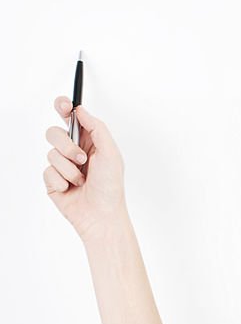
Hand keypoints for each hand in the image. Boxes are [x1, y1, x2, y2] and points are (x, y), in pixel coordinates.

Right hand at [44, 97, 127, 239]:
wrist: (101, 216)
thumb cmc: (110, 188)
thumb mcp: (110, 153)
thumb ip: (97, 128)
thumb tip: (80, 110)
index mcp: (89, 142)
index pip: (71, 118)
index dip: (63, 108)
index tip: (63, 106)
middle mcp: (74, 151)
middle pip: (55, 133)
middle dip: (67, 145)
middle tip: (81, 158)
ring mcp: (62, 166)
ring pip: (51, 153)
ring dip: (68, 168)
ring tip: (81, 180)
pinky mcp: (53, 180)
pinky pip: (48, 171)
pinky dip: (61, 180)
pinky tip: (71, 189)